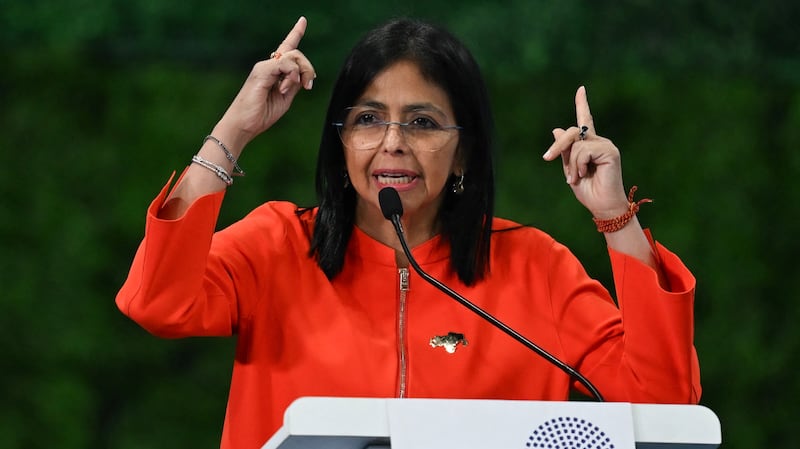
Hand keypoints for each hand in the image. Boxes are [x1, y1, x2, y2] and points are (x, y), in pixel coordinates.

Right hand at [215, 17, 316, 150]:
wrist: (243, 125)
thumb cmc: (261, 114)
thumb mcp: (285, 99)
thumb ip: (293, 85)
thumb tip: (303, 75)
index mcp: (274, 71)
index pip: (286, 48)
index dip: (295, 33)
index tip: (302, 20)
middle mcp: (269, 66)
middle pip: (296, 53)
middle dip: (309, 68)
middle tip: (308, 86)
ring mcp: (264, 67)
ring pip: (293, 56)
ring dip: (302, 73)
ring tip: (297, 89)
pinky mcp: (262, 71)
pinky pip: (285, 64)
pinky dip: (291, 75)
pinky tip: (285, 88)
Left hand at [542, 86, 629, 218]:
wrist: (602, 206)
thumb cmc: (588, 191)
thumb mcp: (570, 170)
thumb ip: (565, 151)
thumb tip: (557, 129)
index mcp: (589, 146)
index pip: (586, 121)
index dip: (582, 104)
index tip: (581, 89)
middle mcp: (599, 142)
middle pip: (572, 132)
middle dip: (557, 146)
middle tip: (547, 158)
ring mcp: (606, 145)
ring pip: (576, 144)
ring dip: (570, 164)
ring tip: (576, 178)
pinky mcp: (610, 151)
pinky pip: (583, 150)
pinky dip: (578, 164)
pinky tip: (584, 174)